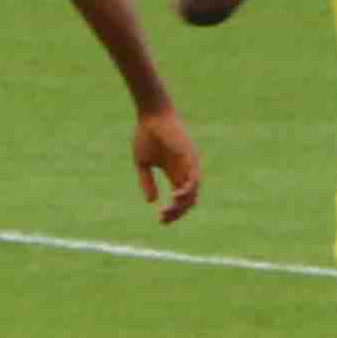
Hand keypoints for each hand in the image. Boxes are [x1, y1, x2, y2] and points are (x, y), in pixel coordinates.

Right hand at [134, 107, 202, 222]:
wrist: (151, 116)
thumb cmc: (146, 135)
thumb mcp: (142, 163)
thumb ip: (147, 181)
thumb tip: (151, 201)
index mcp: (174, 172)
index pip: (179, 198)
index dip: (172, 212)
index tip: (161, 221)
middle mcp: (185, 171)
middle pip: (188, 200)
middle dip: (177, 212)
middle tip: (164, 218)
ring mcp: (189, 166)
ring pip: (192, 193)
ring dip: (182, 205)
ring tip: (168, 210)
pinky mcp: (190, 159)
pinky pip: (193, 180)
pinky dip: (186, 191)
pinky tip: (174, 197)